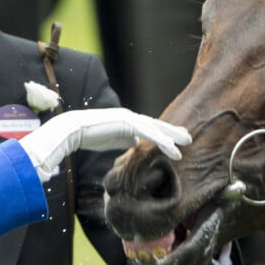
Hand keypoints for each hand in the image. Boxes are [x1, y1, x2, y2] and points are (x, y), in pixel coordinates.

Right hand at [19, 108, 190, 181]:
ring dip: (172, 136)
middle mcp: (131, 117)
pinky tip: (172, 147)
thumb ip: (125, 140)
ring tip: (187, 143)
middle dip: (173, 131)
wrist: (75, 130)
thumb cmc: (89, 136)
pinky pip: (148, 133)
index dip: (164, 132)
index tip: (177, 138)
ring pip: (156, 128)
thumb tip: (135, 144)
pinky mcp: (127, 123)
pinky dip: (161, 140)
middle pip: (157, 124)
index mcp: (128, 121)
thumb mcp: (112, 140)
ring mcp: (130, 119)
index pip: (150, 127)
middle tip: (189, 137)